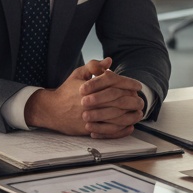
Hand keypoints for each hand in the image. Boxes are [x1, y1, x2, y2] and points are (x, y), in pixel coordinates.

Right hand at [23, 57, 141, 137]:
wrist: (51, 110)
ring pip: (116, 116)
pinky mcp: (89, 128)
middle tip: (141, 100)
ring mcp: (90, 116)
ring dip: (130, 115)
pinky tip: (129, 126)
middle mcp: (91, 101)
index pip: (115, 83)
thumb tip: (109, 61)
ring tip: (138, 112)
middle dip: (133, 100)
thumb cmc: (66, 91)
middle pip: (118, 100)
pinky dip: (122, 129)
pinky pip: (109, 130)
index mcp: (90, 87)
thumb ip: (94, 66)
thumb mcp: (78, 74)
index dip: (129, 84)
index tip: (137, 85)